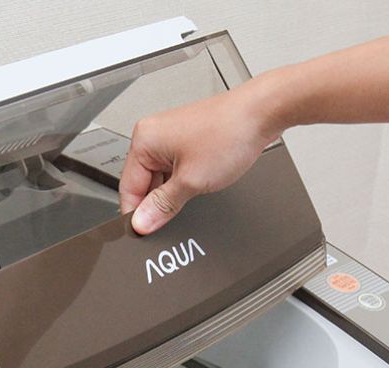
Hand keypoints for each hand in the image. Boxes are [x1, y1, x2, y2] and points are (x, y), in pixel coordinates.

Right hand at [119, 77, 283, 233]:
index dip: (135, 213)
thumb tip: (142, 222)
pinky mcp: (185, 139)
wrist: (262, 113)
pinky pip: (173, 168)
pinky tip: (197, 184)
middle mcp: (153, 133)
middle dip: (156, 202)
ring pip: (159, 177)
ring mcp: (169, 135)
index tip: (143, 232)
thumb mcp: (191, 181)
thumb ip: (162, 206)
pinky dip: (181, 180)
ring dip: (171, 191)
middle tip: (171, 219)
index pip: (127, 187)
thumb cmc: (230, 133)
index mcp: (144, 139)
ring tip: (194, 190)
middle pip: (142, 182)